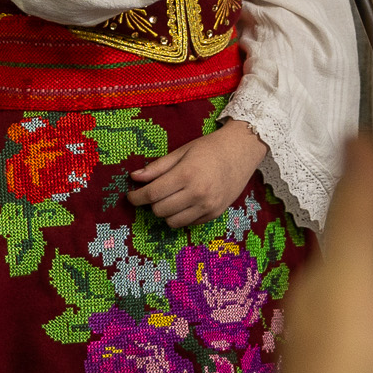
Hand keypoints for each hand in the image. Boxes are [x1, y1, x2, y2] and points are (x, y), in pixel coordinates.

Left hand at [127, 118, 264, 226]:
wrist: (241, 151)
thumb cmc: (209, 148)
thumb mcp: (181, 151)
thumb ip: (157, 167)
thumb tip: (134, 177)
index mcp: (186, 175)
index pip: (152, 194)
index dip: (136, 197)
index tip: (131, 196)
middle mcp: (197, 193)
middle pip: (159, 210)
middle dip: (151, 203)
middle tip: (153, 193)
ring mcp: (207, 206)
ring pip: (172, 222)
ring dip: (165, 212)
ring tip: (169, 198)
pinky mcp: (214, 214)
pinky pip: (188, 224)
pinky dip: (181, 216)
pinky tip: (184, 202)